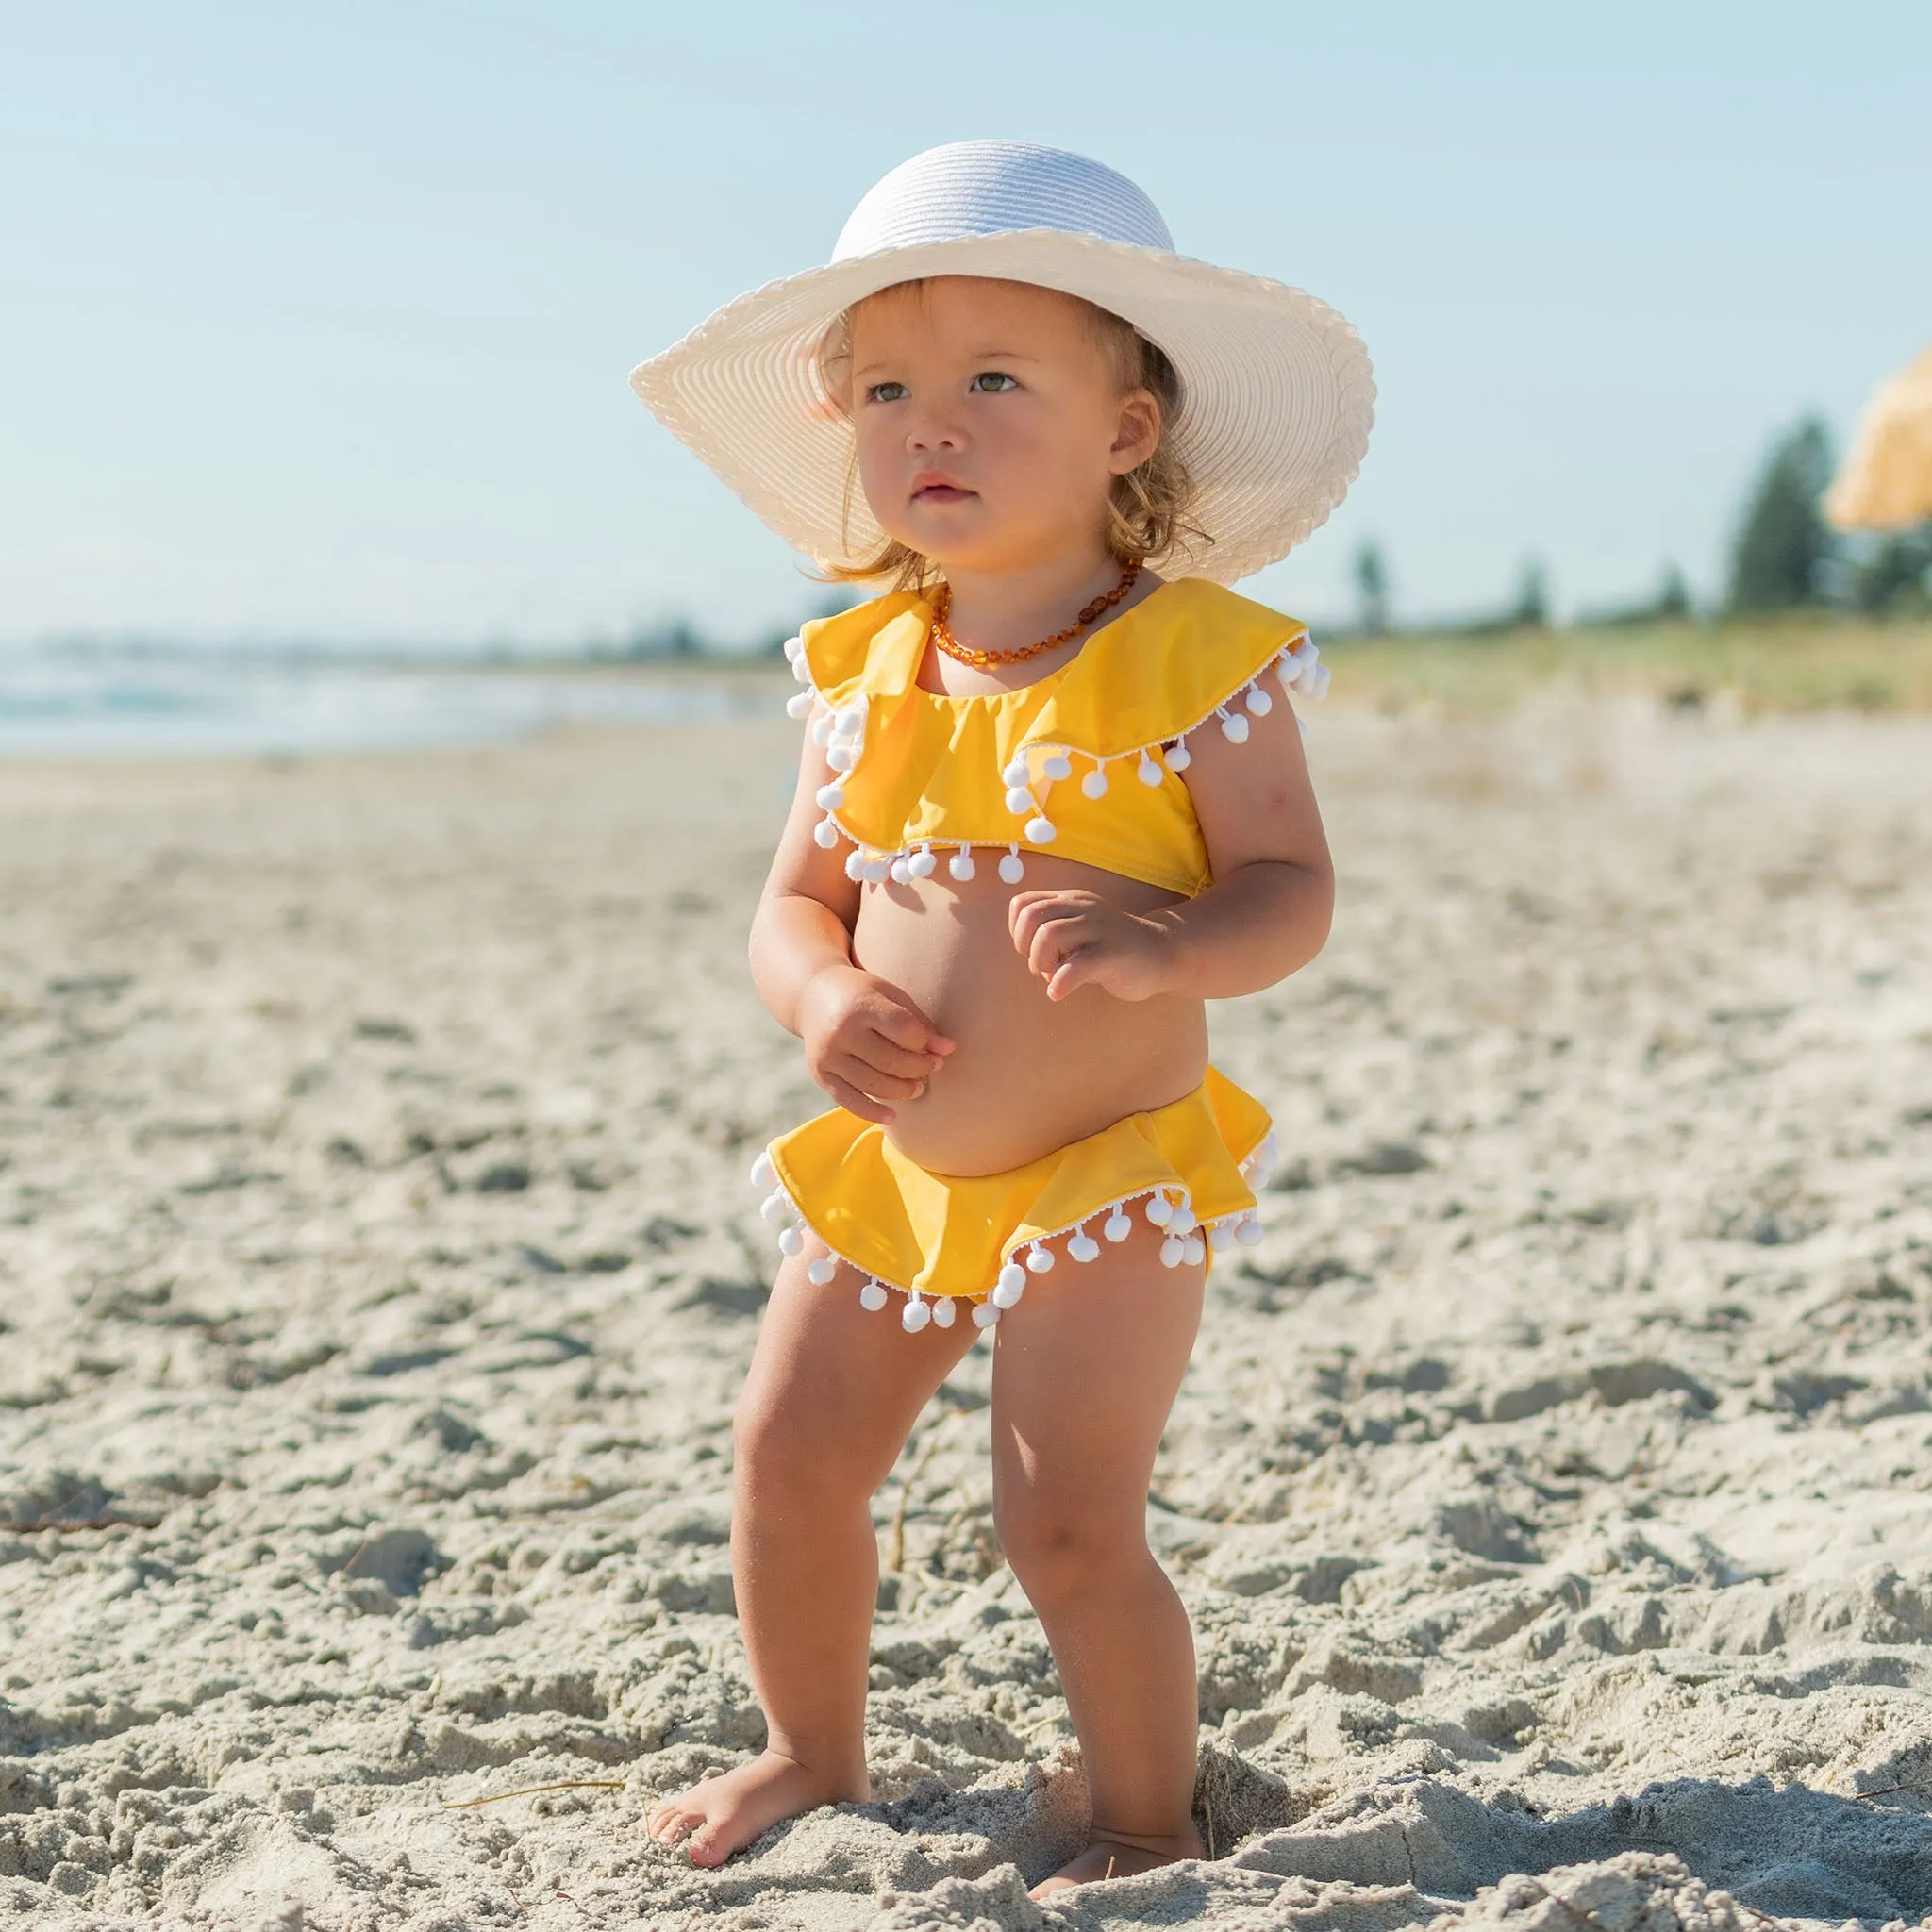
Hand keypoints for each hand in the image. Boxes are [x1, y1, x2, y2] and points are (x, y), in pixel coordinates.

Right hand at [796, 964, 954, 1124]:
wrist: (812, 997)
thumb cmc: (862, 995)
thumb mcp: (891, 996)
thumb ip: (919, 1022)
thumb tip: (948, 1050)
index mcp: (862, 1005)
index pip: (903, 1029)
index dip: (925, 1042)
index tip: (935, 1046)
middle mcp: (841, 1031)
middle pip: (891, 1061)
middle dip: (919, 1068)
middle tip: (932, 1067)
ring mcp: (828, 1055)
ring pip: (874, 1085)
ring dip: (903, 1091)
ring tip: (917, 1088)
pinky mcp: (820, 1074)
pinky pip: (849, 1101)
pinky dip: (873, 1112)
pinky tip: (893, 1117)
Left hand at [1008, 890, 1178, 1002]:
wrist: (1162, 953)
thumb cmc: (1112, 948)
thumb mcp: (1080, 932)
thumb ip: (1053, 936)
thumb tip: (1032, 960)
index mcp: (1071, 900)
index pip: (1023, 904)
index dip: (1017, 930)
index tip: (1031, 949)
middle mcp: (1082, 907)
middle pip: (1031, 917)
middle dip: (1025, 947)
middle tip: (1041, 966)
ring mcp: (1098, 928)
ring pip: (1048, 935)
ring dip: (1040, 962)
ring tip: (1052, 976)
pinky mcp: (1111, 954)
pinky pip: (1074, 966)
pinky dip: (1059, 983)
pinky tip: (1058, 992)